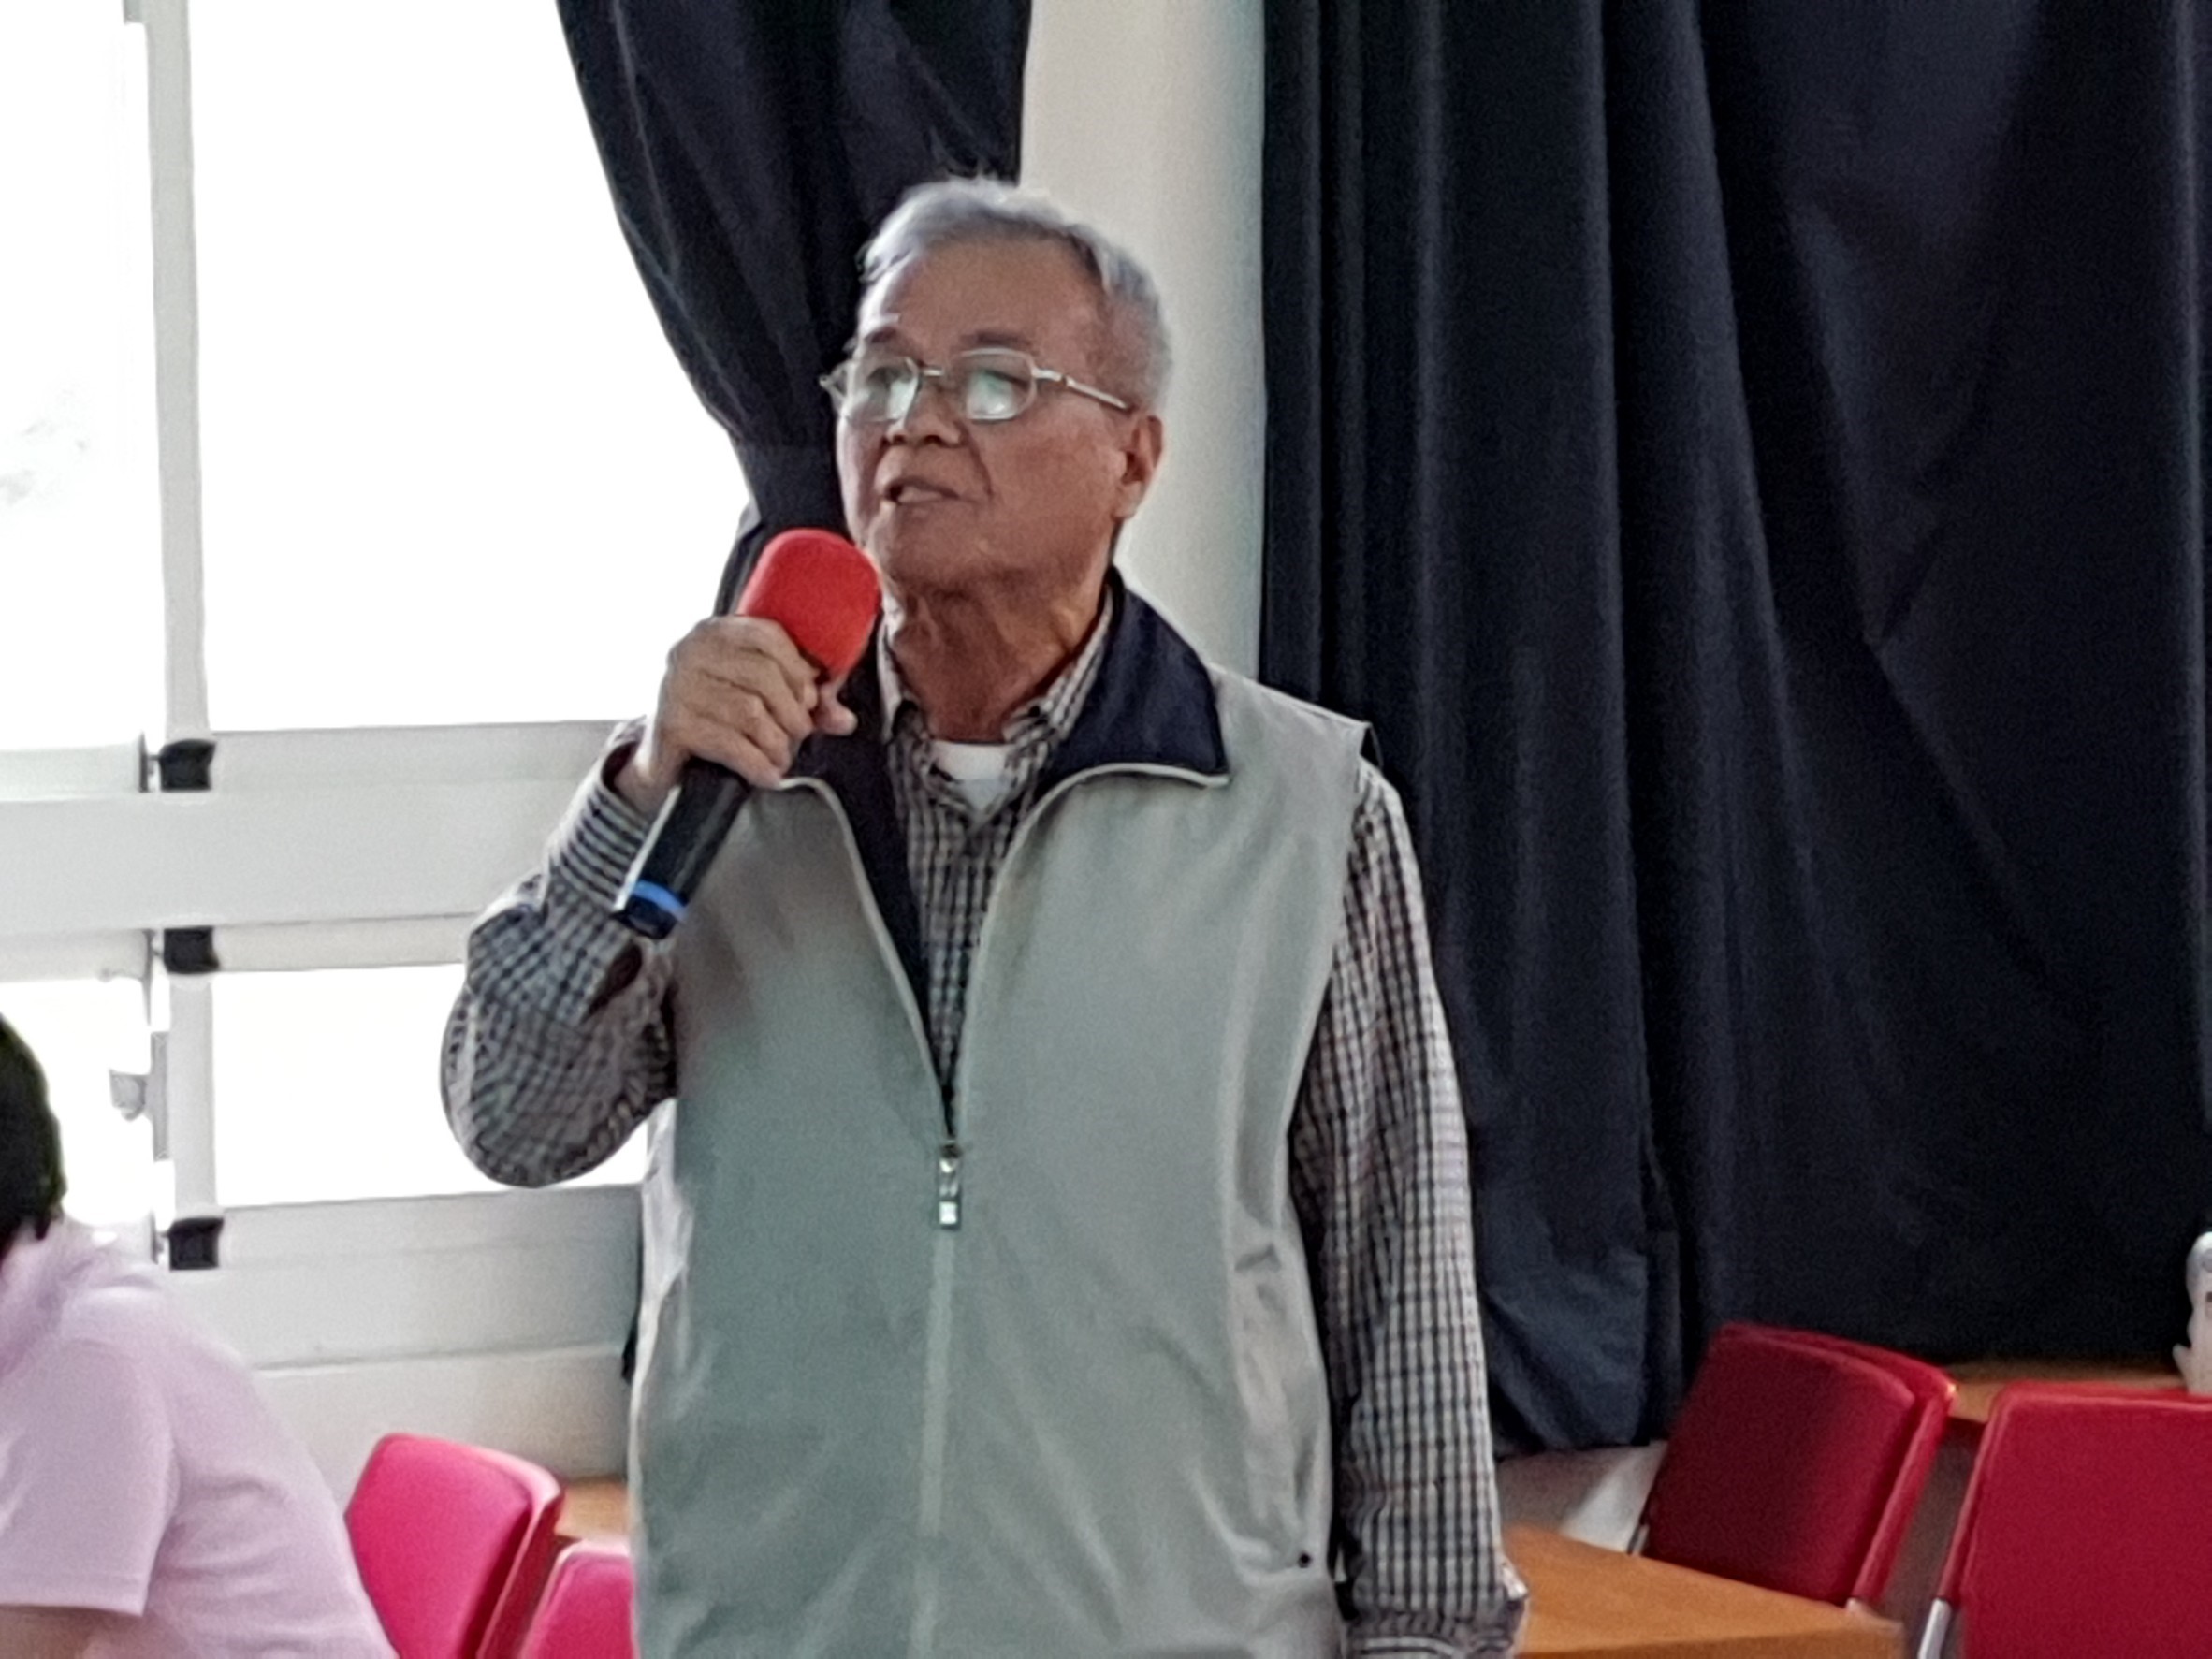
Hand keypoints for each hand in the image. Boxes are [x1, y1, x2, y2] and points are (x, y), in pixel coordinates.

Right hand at [616, 617, 858, 812]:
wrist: (665, 762)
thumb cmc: (720, 721)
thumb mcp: (764, 703)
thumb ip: (806, 704)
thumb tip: (844, 720)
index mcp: (715, 632)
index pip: (768, 635)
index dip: (799, 669)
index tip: (810, 699)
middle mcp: (690, 651)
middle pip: (763, 675)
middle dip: (792, 713)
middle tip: (799, 736)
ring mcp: (676, 686)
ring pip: (750, 712)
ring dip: (777, 743)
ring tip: (782, 758)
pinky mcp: (672, 724)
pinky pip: (730, 743)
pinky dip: (758, 764)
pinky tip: (768, 775)